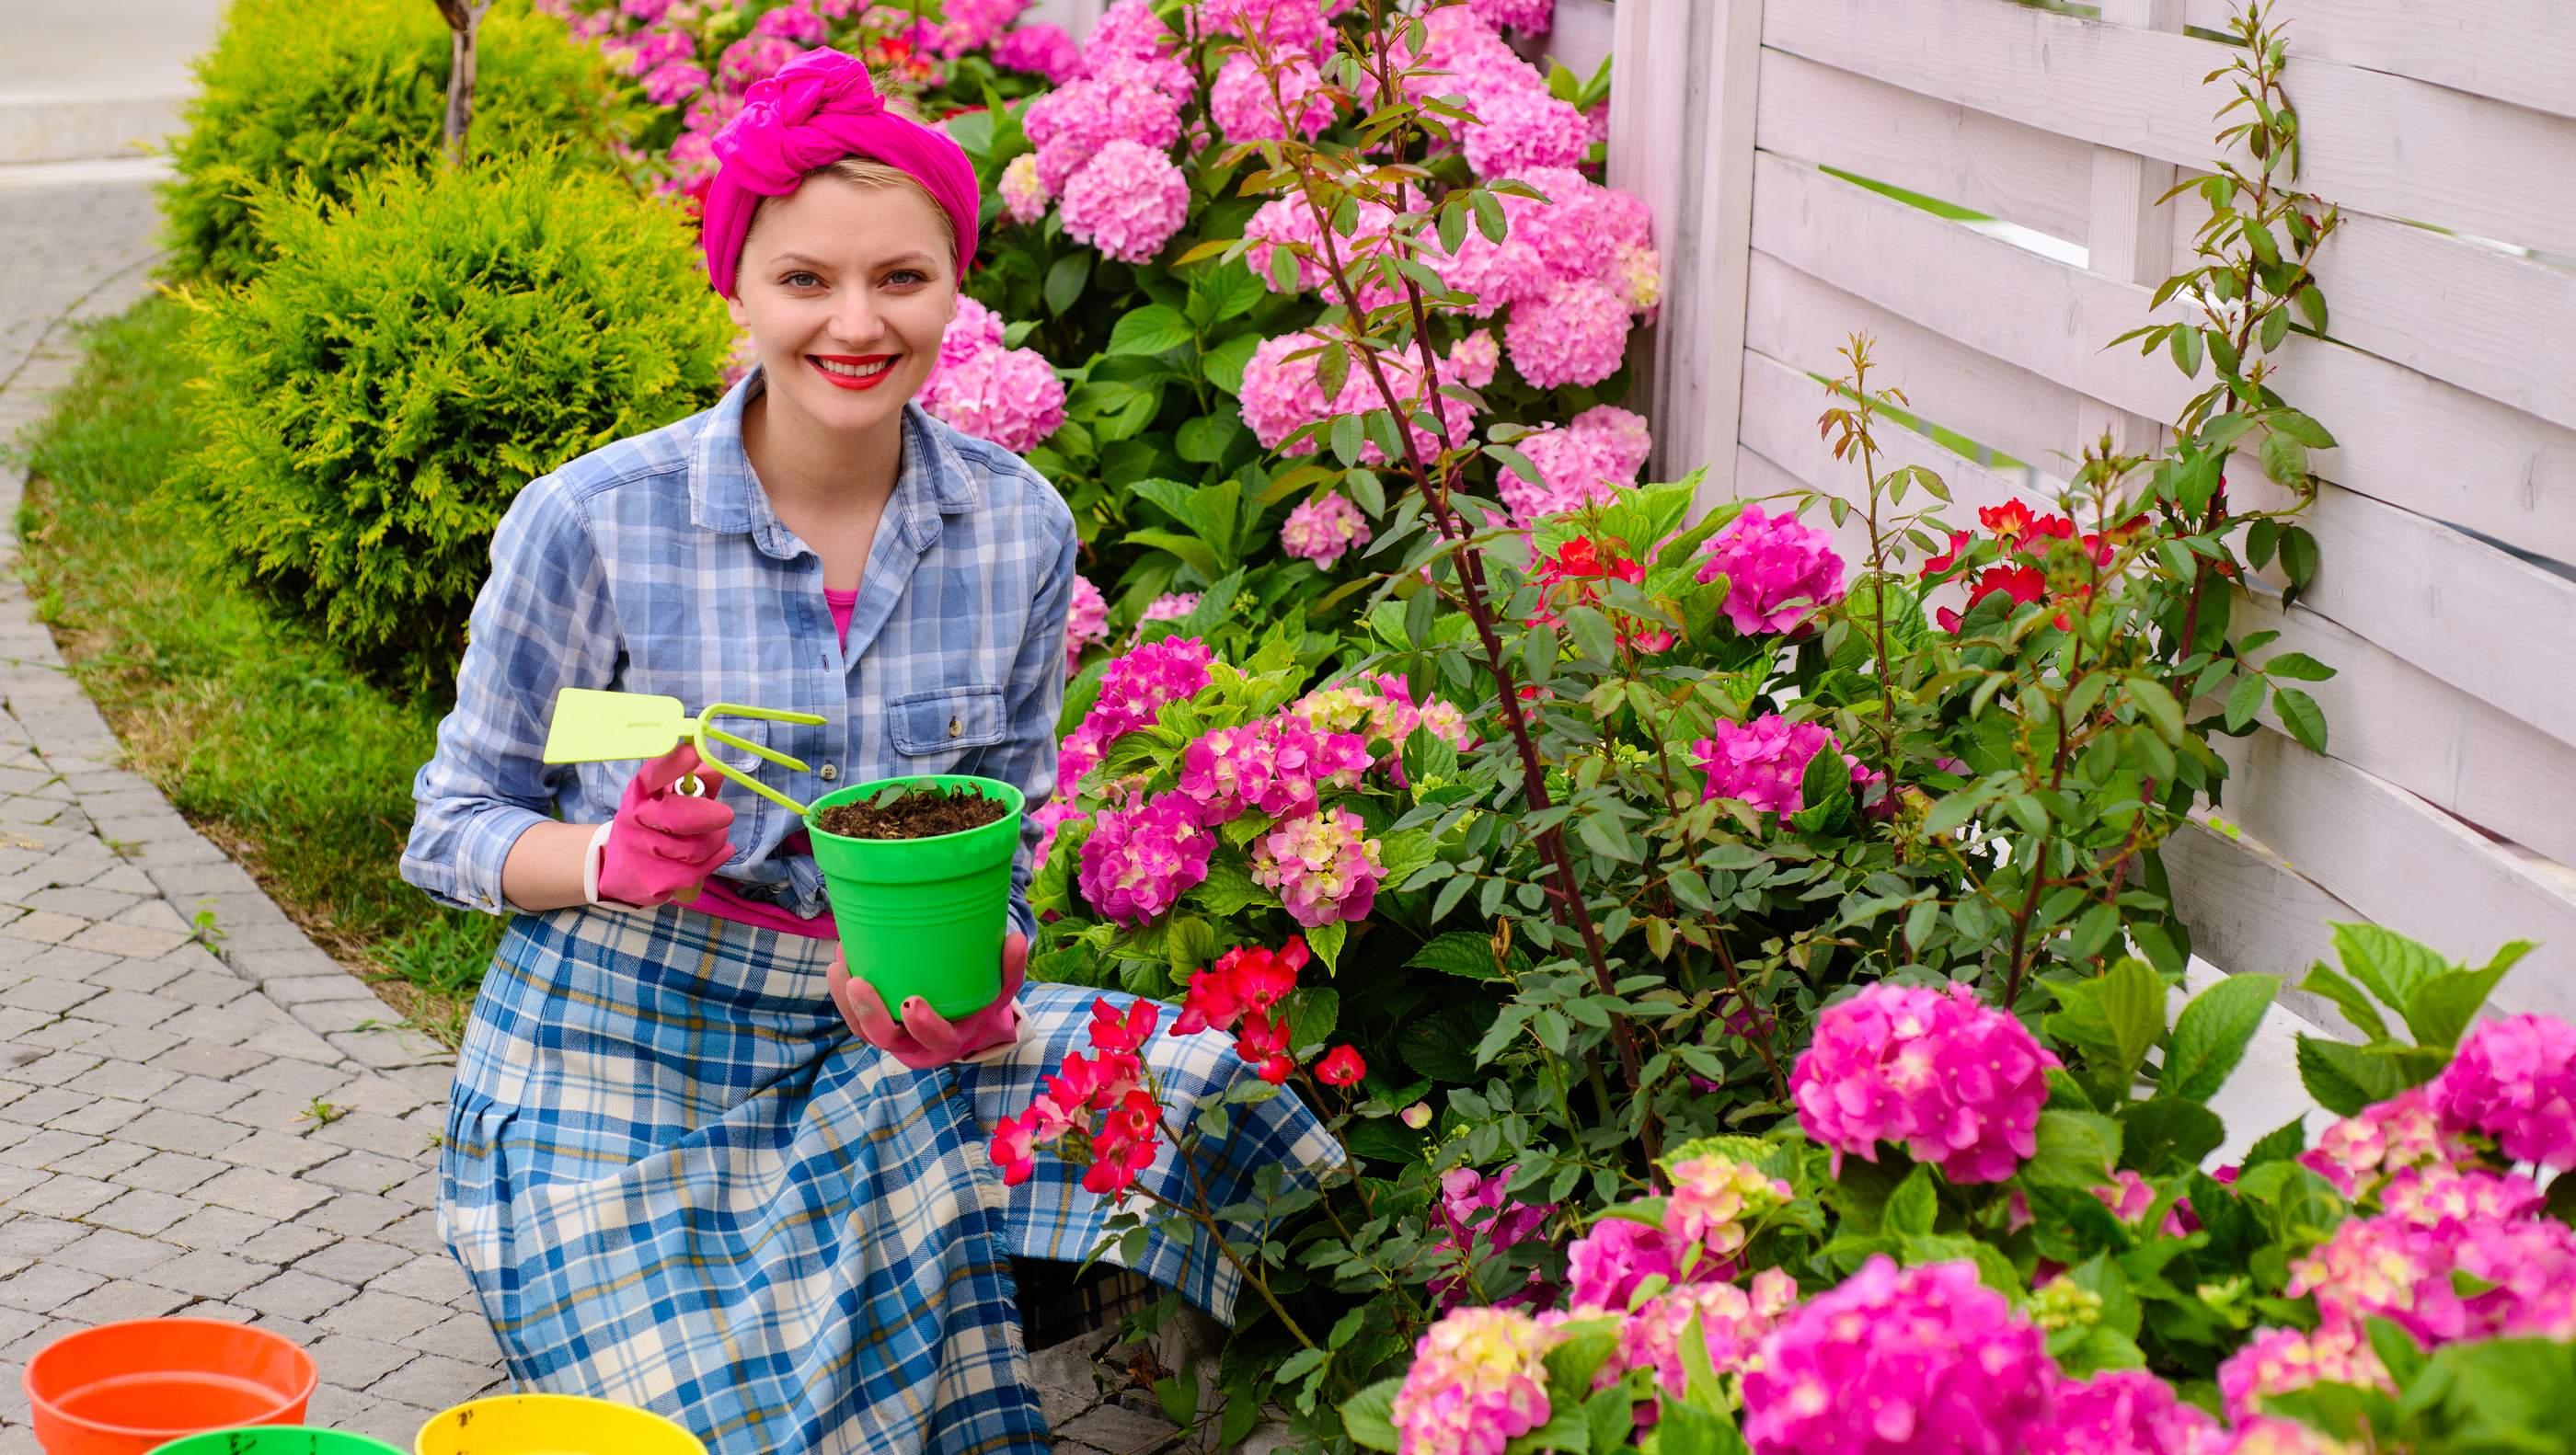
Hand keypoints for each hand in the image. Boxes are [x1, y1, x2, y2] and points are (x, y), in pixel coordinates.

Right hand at [595, 744, 735, 906]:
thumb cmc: (651, 827)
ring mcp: (644, 854)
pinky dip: (716, 859)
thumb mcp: (662, 802)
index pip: (651, 777)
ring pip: (695, 848)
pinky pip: (699, 870)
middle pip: (675, 818)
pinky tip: (719, 851)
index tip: (692, 753)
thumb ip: (694, 786)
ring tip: (717, 835)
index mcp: (637, 797)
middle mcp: (635, 823)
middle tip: (726, 816)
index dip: (672, 765)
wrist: (619, 872)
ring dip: (716, 840)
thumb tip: (716, 767)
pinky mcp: (656, 881)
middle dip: (707, 815)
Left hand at [832, 933, 1027, 1069]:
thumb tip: (1017, 938)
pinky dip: (843, 995)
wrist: (964, 1027)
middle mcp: (917, 1047)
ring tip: (839, 967)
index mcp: (951, 1041)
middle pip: (887, 1040)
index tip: (912, 1002)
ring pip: (863, 1030)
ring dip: (846, 1002)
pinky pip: (856, 1018)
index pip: (935, 1039)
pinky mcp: (877, 1028)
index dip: (923, 1025)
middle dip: (869, 1013)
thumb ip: (1009, 969)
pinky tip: (840, 963)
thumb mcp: (1000, 991)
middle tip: (858, 982)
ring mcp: (894, 1040)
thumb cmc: (982, 1004)